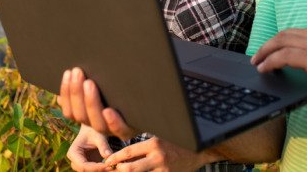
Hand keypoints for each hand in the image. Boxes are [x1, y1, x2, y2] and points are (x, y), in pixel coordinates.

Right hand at [57, 67, 137, 139]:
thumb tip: (69, 72)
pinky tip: (108, 110)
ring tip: (90, 83)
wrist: (147, 106)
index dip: (66, 93)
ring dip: (91, 103)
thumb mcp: (103, 88)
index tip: (68, 72)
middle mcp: (98, 126)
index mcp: (88, 117)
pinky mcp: (130, 130)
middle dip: (77, 93)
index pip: (70, 111)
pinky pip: (119, 129)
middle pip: (81, 115)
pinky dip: (113, 121)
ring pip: (97, 123)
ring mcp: (113, 130)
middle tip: (78, 72)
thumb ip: (87, 83)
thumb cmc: (120, 92)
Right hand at [67, 124, 113, 170]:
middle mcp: (74, 160)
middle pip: (85, 171)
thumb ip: (103, 146)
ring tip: (113, 165)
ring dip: (101, 170)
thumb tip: (109, 156)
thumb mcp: (99, 136)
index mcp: (73, 152)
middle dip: (98, 170)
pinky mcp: (87, 165)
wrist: (93, 129)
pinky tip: (111, 166)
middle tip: (112, 166)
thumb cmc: (94, 130)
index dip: (95, 167)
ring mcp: (80, 164)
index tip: (108, 165)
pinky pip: (94, 170)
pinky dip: (103, 169)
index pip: (83, 165)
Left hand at [103, 137, 219, 170]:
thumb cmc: (176, 142)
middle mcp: (158, 157)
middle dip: (119, 171)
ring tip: (122, 171)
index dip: (115, 158)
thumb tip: (124, 149)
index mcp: (154, 144)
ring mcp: (164, 170)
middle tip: (112, 170)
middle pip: (130, 169)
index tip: (107, 162)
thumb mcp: (160, 137)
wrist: (200, 152)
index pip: (128, 152)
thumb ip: (144, 144)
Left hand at [251, 22, 306, 106]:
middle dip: (268, 45)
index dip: (279, 41)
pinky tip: (265, 69)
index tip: (271, 49)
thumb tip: (305, 62)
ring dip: (265, 53)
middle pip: (283, 35)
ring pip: (279, 43)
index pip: (294, 32)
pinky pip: (282, 56)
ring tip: (257, 63)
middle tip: (258, 55)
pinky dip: (270, 62)